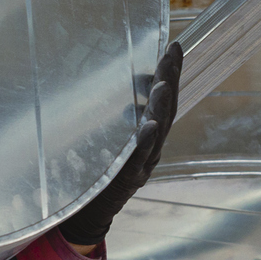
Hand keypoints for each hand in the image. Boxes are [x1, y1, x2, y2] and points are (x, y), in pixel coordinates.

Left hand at [60, 41, 181, 249]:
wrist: (86, 214)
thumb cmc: (96, 173)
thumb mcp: (110, 138)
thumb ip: (118, 118)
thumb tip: (125, 95)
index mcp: (148, 134)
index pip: (162, 98)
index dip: (170, 72)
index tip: (174, 46)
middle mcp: (151, 147)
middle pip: (165, 109)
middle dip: (170, 80)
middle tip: (172, 53)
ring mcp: (142, 163)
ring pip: (156, 131)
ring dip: (160, 106)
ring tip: (164, 83)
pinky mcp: (126, 179)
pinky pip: (138, 158)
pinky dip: (145, 141)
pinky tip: (150, 125)